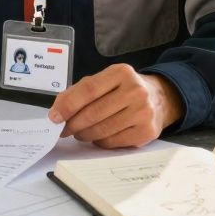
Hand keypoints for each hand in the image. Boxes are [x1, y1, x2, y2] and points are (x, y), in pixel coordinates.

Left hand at [47, 65, 184, 148]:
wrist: (160, 99)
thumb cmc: (124, 90)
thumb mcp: (105, 81)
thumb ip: (79, 92)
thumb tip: (56, 112)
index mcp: (121, 73)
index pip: (88, 90)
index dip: (68, 105)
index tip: (54, 117)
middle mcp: (135, 91)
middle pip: (93, 113)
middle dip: (72, 124)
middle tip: (64, 129)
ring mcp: (143, 112)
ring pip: (101, 130)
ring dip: (84, 134)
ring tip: (79, 132)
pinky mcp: (146, 132)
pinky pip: (112, 142)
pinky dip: (99, 141)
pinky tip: (98, 136)